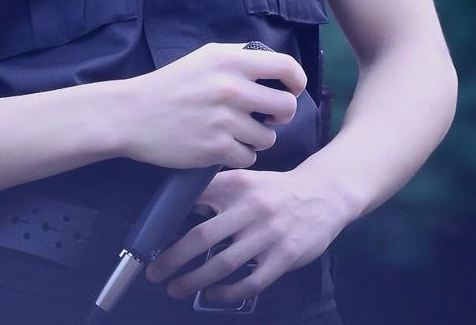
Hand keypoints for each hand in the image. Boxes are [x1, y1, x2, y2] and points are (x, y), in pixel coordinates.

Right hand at [120, 42, 305, 170]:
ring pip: (269, 137)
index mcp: (229, 61)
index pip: (285, 66)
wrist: (133, 114)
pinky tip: (223, 145)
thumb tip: (273, 66)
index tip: (291, 90)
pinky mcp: (216, 148)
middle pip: (286, 107)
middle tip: (266, 116)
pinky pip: (249, 157)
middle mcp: (231, 88)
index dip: (296, 80)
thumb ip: (239, 58)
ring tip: (237, 132)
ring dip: (258, 137)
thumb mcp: (204, 57)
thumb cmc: (171, 84)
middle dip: (280, 115)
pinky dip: (241, 154)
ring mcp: (224, 120)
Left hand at [145, 162, 348, 303]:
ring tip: (176, 288)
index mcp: (237, 184)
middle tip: (155, 272)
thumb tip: (182, 208)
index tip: (153, 237)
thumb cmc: (277, 190)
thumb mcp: (247, 179)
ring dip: (195, 280)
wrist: (323, 195)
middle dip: (174, 257)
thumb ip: (218, 190)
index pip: (196, 199)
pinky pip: (251, 282)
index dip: (172, 219)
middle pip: (203, 236)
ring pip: (224, 264)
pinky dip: (228, 293)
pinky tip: (214, 295)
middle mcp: (250, 208)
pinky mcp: (284, 257)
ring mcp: (268, 234)